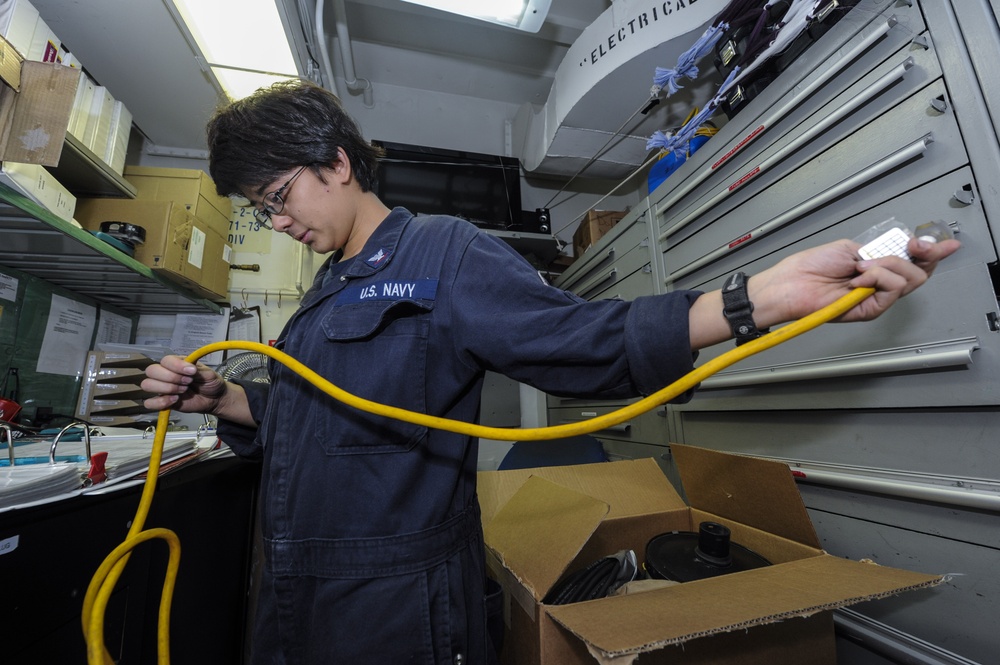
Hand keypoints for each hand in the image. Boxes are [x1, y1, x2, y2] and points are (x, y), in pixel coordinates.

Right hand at [141, 355, 227, 413]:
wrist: (215, 399)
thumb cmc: (210, 382)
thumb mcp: (208, 373)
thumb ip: (198, 370)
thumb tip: (189, 368)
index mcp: (175, 363)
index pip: (165, 360)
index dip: (176, 366)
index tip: (192, 371)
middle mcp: (165, 374)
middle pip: (151, 371)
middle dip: (170, 377)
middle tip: (187, 382)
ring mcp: (162, 388)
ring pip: (147, 385)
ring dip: (166, 388)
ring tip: (183, 390)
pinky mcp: (163, 402)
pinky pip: (149, 403)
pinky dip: (160, 402)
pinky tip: (175, 400)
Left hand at [751, 235, 961, 325]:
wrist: (791, 283)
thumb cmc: (810, 267)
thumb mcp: (850, 249)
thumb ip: (879, 250)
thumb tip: (903, 247)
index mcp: (876, 267)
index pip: (914, 262)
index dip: (933, 252)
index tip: (944, 243)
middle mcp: (880, 284)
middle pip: (920, 273)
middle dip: (920, 254)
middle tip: (910, 245)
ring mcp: (876, 298)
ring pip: (910, 280)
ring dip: (887, 266)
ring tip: (860, 267)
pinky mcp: (870, 310)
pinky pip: (892, 290)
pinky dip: (877, 277)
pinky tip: (858, 277)